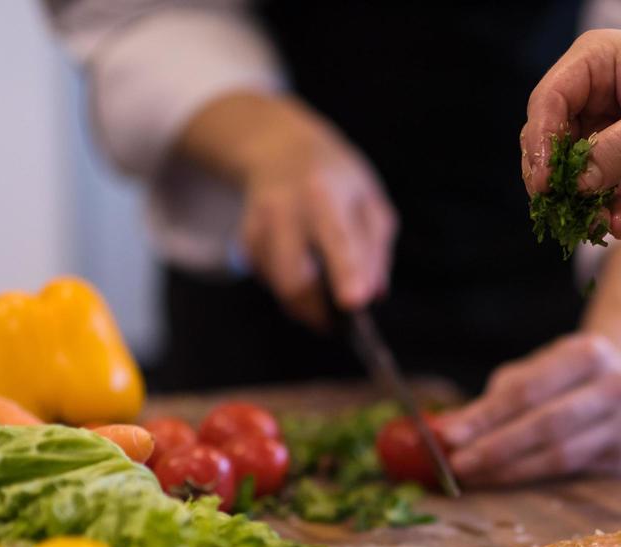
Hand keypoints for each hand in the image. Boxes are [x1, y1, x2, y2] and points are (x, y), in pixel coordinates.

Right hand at [179, 93, 396, 324]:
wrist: (279, 149)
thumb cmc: (337, 181)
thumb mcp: (369, 201)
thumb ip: (375, 249)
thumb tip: (373, 293)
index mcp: (324, 193)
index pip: (337, 239)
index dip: (347, 273)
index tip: (355, 302)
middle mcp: (284, 208)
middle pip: (294, 278)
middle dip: (318, 311)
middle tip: (337, 323)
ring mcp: (258, 225)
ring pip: (279, 287)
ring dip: (305, 304)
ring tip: (323, 294)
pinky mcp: (245, 241)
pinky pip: (270, 282)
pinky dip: (290, 288)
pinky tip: (302, 268)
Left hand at [437, 334, 620, 484]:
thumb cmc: (567, 375)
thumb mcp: (536, 369)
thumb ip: (495, 399)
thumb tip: (447, 431)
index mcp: (589, 353)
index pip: (528, 390)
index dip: (486, 416)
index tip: (448, 436)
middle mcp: (617, 388)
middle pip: (547, 425)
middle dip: (497, 448)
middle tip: (458, 465)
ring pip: (561, 457)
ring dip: (511, 470)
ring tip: (475, 476)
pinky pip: (571, 474)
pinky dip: (533, 479)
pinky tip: (504, 481)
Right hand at [522, 30, 620, 238]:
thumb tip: (577, 181)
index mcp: (599, 65)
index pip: (550, 100)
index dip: (540, 140)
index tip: (544, 179)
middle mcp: (597, 100)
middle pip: (552, 141)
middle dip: (554, 177)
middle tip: (558, 208)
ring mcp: (612, 139)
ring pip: (573, 177)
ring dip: (581, 203)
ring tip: (600, 222)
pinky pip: (602, 198)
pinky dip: (606, 214)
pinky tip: (620, 225)